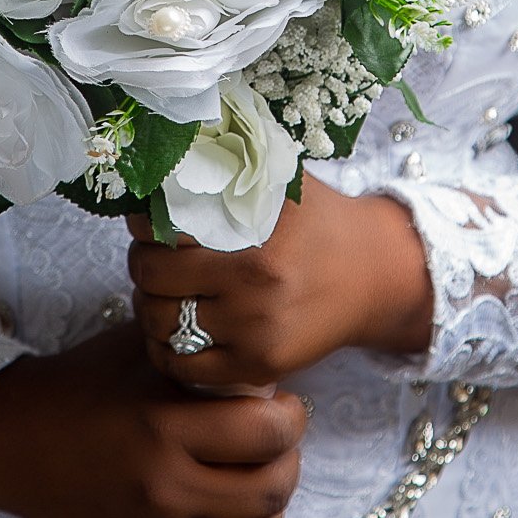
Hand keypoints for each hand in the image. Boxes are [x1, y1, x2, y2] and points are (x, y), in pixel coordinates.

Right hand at [0, 320, 306, 517]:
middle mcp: (164, 487)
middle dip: (288, 461)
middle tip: (275, 444)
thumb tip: (262, 363)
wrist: (14, 441)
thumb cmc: (83, 384)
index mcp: (164, 426)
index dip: (290, 417)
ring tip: (258, 482)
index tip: (281, 406)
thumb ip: (202, 356)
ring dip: (271, 510)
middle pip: (270, 490)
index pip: (267, 433)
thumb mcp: (143, 351)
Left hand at [127, 173, 433, 388]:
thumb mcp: (282, 182)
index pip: (163, 235)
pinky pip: (185, 369)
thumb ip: (233, 166)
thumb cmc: (321, 221)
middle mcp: (255, 290)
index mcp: (256, 240)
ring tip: (161, 293)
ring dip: (151, 308)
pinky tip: (175, 330)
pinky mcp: (259, 367)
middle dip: (143, 266)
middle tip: (150, 257)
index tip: (145, 220)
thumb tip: (175, 148)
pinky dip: (168, 351)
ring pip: (162, 327)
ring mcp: (256, 334)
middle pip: (154, 282)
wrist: (374, 275)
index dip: (143, 225)